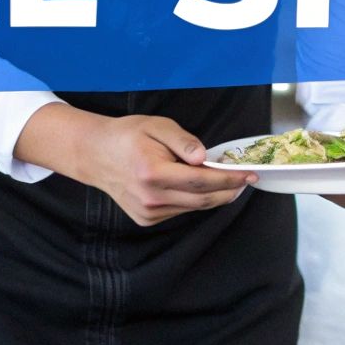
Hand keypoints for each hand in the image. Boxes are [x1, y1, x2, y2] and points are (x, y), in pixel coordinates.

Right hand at [16, 104, 254, 225]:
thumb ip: (183, 141)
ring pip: (193, 207)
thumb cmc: (127, 136)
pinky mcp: (147, 219)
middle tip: (245, 179)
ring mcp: (148, 212)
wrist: (95, 155)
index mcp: (153, 173)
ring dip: (213, 195)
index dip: (229, 179)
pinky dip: (194, 199)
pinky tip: (196, 185)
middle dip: (228, 190)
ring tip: (224, 179)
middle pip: (202, 199)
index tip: (248, 175)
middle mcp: (151, 197)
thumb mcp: (157, 126)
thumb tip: (203, 158)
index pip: (202, 180)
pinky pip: (180, 210)